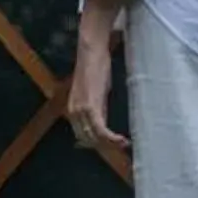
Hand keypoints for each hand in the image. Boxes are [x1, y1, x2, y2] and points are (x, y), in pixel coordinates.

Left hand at [66, 16, 128, 159]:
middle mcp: (74, 112)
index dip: (97, 144)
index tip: (110, 146)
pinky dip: (111, 138)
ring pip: (95, 137)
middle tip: (121, 146)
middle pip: (88, 140)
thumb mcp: (95, 93)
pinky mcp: (90, 106)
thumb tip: (102, 126)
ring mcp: (81, 110)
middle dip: (105, 146)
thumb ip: (96, 109)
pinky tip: (122, 140)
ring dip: (110, 144)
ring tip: (124, 144)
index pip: (82, 136)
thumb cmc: (95, 68)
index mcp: (73, 109)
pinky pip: (100, 130)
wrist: (91, 51)